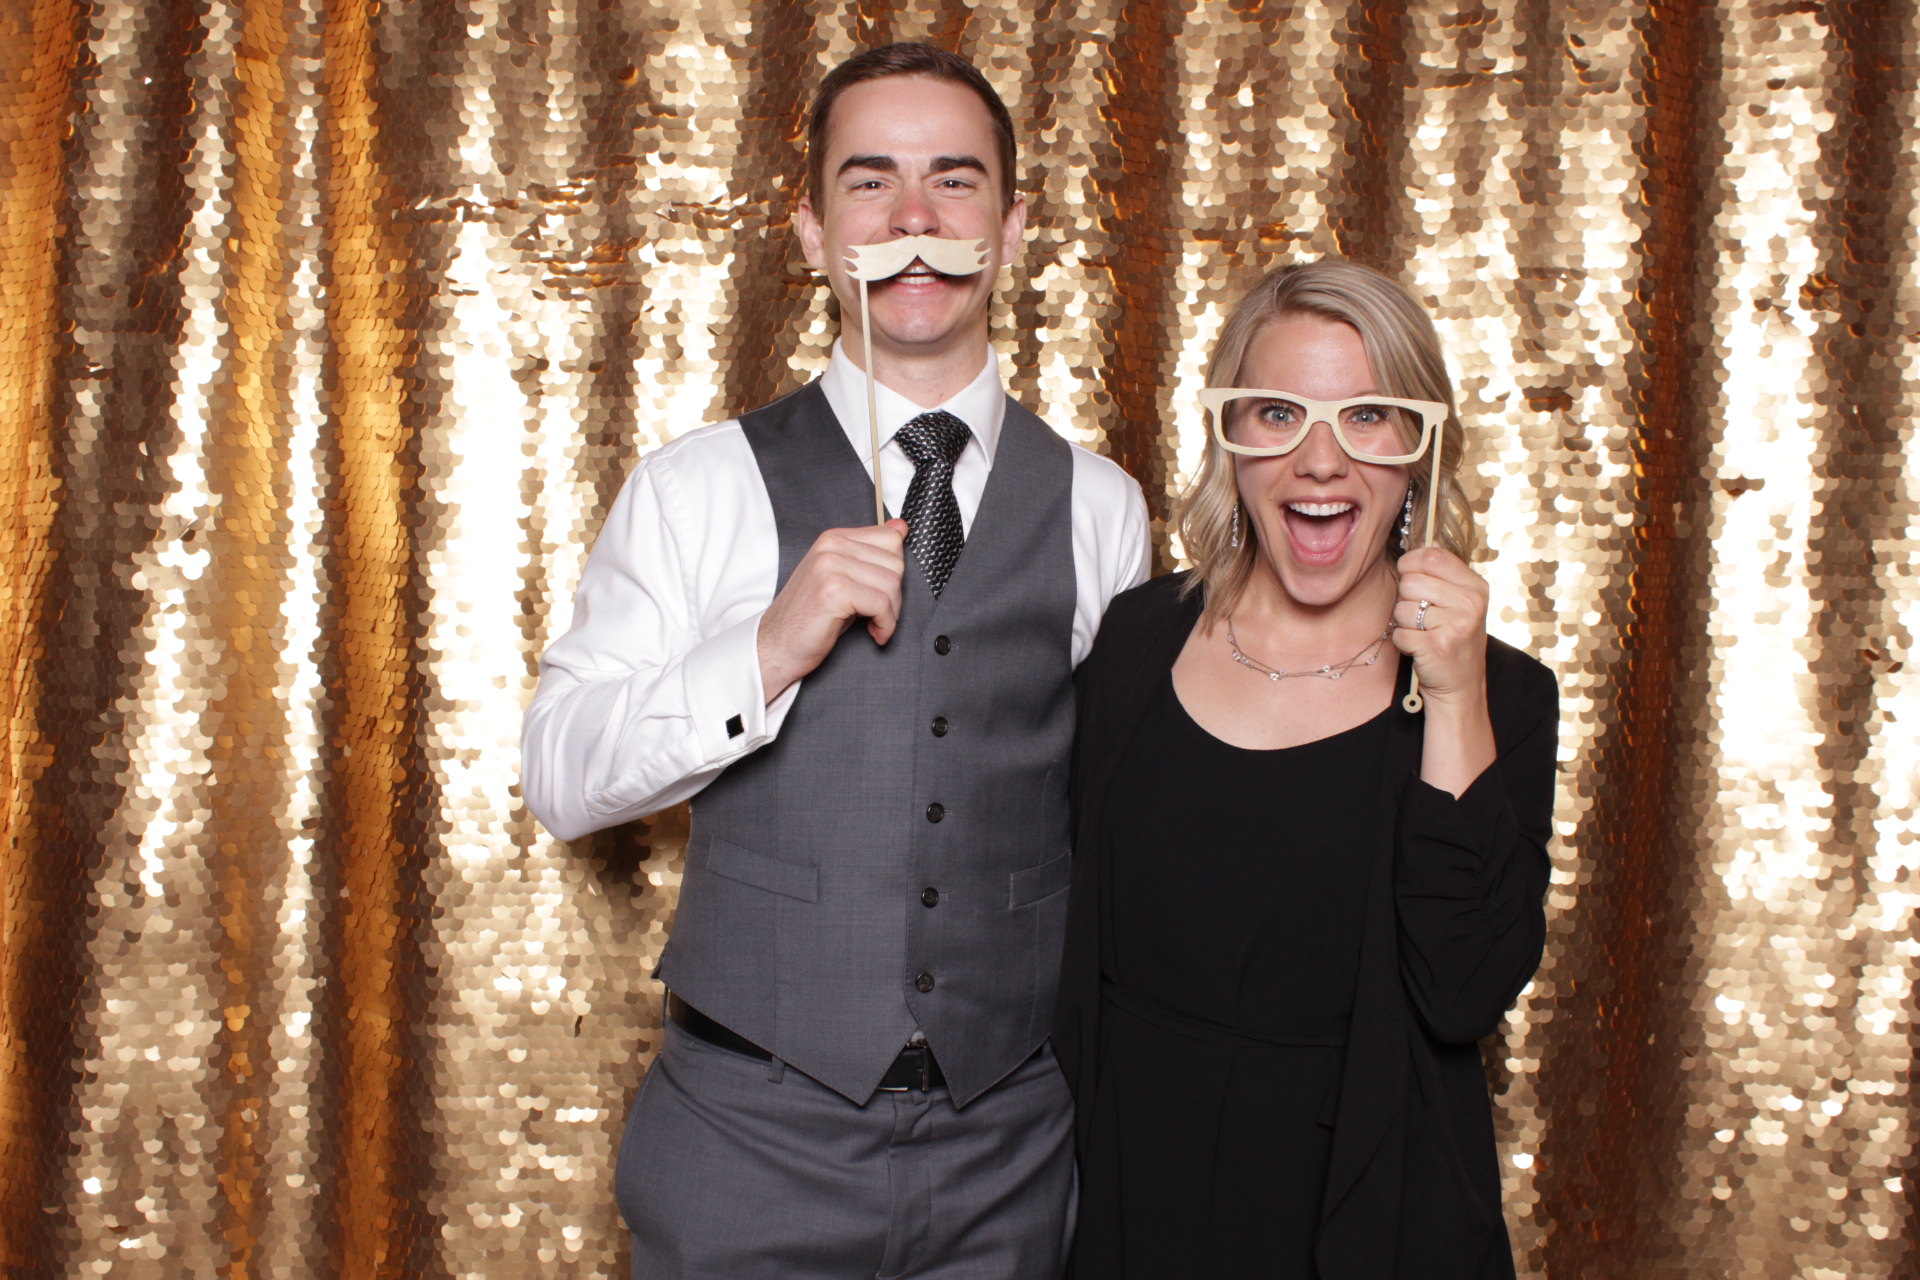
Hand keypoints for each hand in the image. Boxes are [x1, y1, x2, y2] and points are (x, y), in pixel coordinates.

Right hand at [757, 520, 907, 701]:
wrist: (777, 646)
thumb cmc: (810, 617)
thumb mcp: (842, 578)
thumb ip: (869, 554)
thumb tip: (900, 527)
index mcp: (833, 538)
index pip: (891, 539)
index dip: (894, 572)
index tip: (881, 592)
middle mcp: (830, 546)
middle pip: (896, 563)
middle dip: (895, 595)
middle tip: (877, 614)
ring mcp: (830, 566)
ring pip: (891, 584)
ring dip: (891, 613)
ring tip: (874, 624)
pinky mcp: (833, 590)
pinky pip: (881, 605)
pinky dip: (885, 625)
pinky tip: (873, 633)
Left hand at [1390, 547, 1488, 711]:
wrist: (1461, 686)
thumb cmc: (1453, 639)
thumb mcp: (1460, 603)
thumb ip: (1441, 576)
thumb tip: (1411, 549)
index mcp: (1476, 586)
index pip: (1433, 556)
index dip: (1411, 563)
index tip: (1409, 575)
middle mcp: (1470, 603)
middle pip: (1411, 581)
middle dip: (1406, 598)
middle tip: (1422, 616)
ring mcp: (1456, 625)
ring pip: (1402, 608)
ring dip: (1405, 623)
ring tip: (1424, 633)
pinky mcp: (1437, 647)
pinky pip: (1400, 633)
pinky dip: (1403, 643)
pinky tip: (1420, 648)